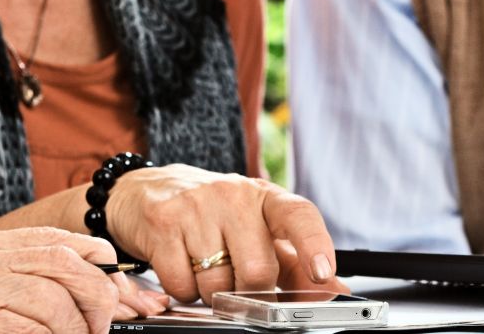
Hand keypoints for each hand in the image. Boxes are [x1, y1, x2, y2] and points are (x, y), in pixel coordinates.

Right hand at [0, 227, 168, 332]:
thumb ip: (27, 279)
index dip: (96, 261)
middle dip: (97, 296)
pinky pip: (32, 330)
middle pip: (62, 262)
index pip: (54, 238)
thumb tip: (101, 283)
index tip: (119, 286)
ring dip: (77, 331)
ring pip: (53, 301)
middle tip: (103, 326)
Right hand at [104, 164, 344, 303]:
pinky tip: (180, 265)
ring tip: (203, 266)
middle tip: (235, 278)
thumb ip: (295, 263)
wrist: (148, 190)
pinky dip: (183, 290)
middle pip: (257, 271)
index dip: (315, 246)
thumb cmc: (212, 214)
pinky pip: (182, 285)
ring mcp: (196, 206)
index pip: (299, 216)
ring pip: (217, 284)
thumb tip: (335, 291)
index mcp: (264, 197)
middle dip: (247, 291)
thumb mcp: (256, 229)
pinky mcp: (163, 222)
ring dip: (212, 292)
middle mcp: (233, 195)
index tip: (323, 274)